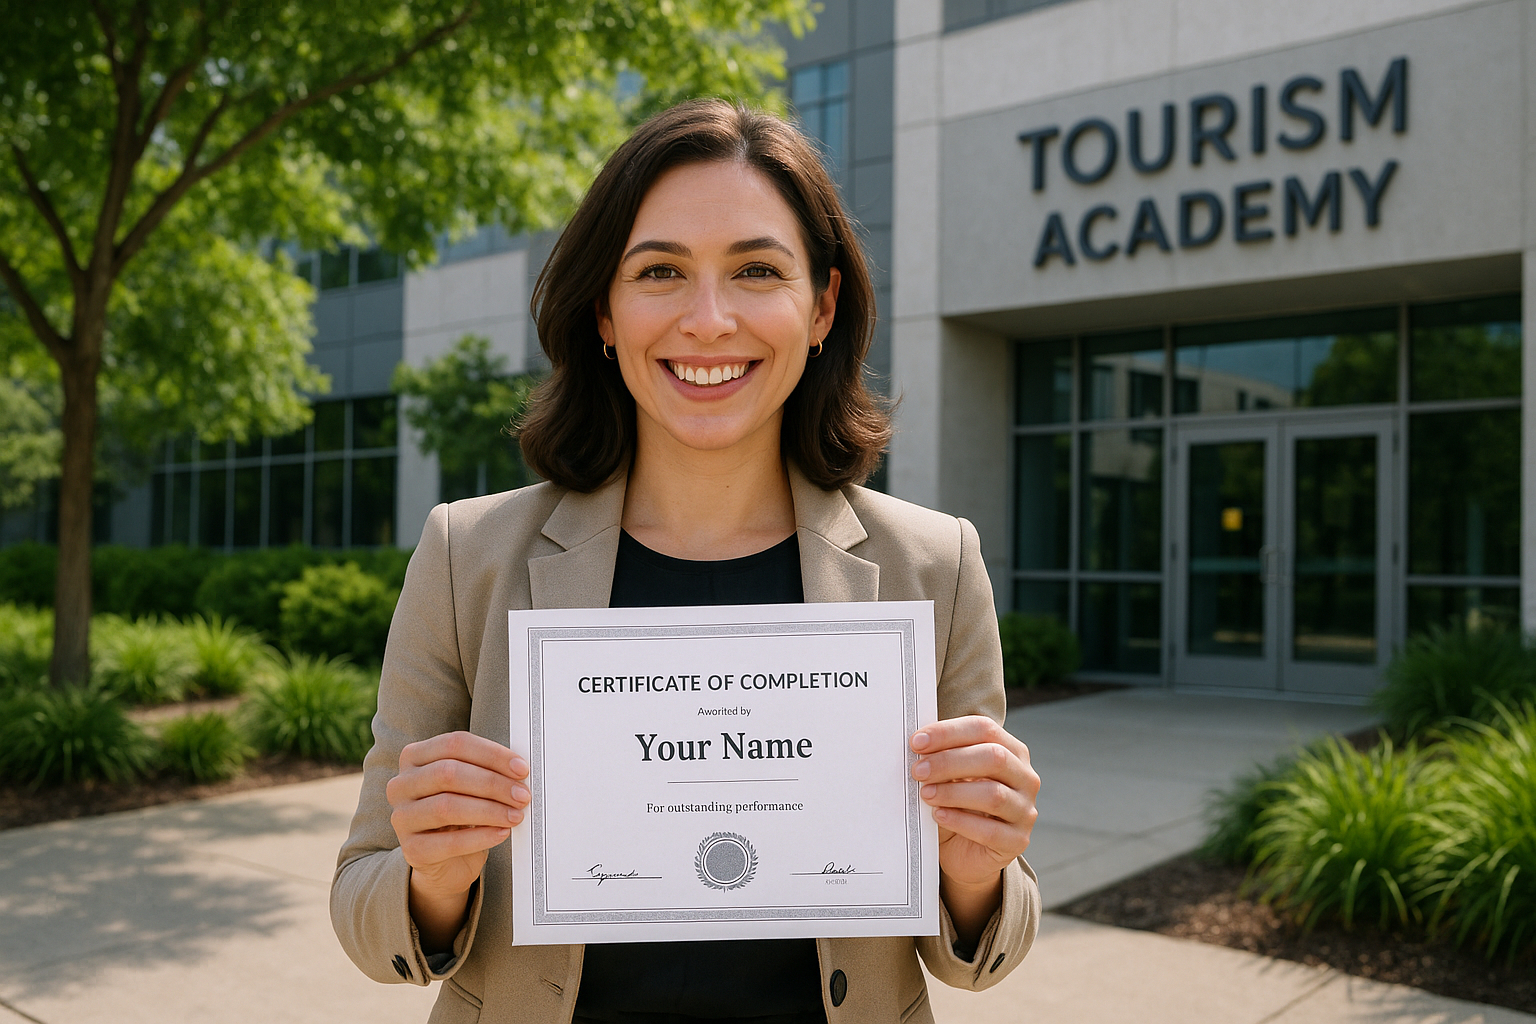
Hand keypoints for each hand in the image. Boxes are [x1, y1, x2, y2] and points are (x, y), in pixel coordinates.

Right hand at [386, 731, 529, 949]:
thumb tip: (519, 769)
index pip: (454, 744)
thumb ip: (486, 770)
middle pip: (449, 773)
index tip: (521, 768)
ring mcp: (402, 817)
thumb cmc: (462, 812)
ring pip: (447, 807)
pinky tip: (501, 833)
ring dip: (489, 810)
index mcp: (414, 757)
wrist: (447, 860)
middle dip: (492, 783)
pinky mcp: (411, 850)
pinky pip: (448, 842)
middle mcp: (401, 784)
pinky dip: (480, 837)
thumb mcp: (470, 784)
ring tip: (515, 815)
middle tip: (522, 794)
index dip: (491, 754)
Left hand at [911, 716, 1039, 941]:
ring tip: (926, 794)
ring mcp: (1025, 811)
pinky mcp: (1017, 841)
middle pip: (993, 757)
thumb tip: (918, 745)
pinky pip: (990, 830)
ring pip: (993, 795)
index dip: (949, 732)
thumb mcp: (950, 777)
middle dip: (949, 761)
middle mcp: (1025, 778)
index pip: (985, 729)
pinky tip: (939, 816)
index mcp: (1012, 752)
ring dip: (953, 792)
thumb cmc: (958, 807)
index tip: (917, 742)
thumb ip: (942, 758)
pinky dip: (960, 821)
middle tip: (918, 770)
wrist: (966, 853)